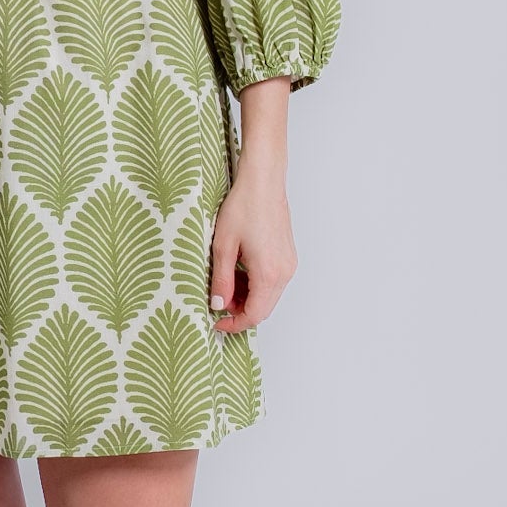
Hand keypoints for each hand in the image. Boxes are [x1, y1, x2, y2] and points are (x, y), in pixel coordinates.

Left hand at [208, 171, 296, 331]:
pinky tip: (239, 270)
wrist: (263, 182)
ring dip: (247, 297)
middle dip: (240, 311)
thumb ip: (221, 279)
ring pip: (268, 296)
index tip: (217, 322)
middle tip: (218, 300)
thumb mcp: (223, 246)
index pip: (254, 314)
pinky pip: (273, 281)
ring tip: (226, 280)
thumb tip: (218, 303)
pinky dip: (256, 284)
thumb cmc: (244, 207)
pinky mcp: (288, 256)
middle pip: (263, 309)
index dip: (234, 324)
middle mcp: (284, 272)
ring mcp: (289, 264)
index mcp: (268, 273)